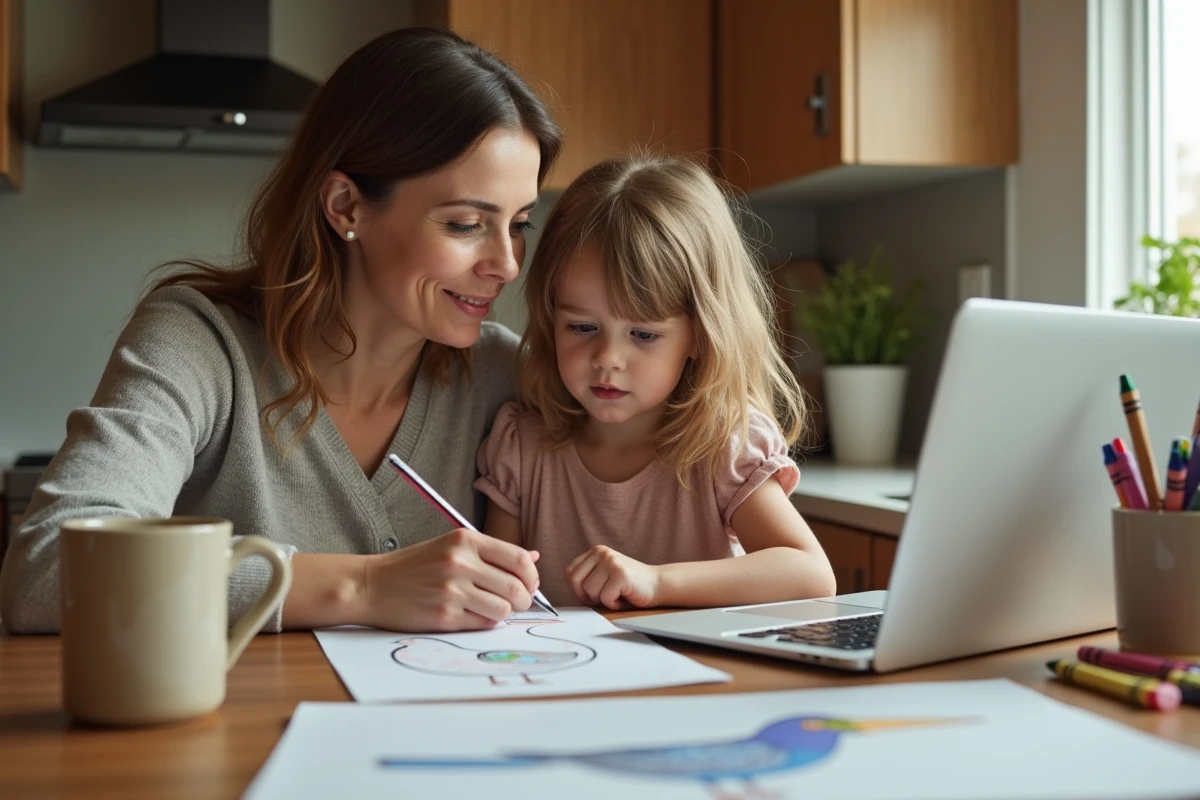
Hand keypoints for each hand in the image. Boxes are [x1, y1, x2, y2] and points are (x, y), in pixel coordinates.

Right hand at [361, 528, 540, 631]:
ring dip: (504, 613)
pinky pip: (482, 624)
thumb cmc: (413, 566)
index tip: (529, 583)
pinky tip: (471, 615)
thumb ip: (492, 552)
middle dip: (524, 599)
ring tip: (491, 609)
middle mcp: (460, 563)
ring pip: (503, 609)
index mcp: (465, 540)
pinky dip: (483, 622)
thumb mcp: (451, 546)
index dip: (531, 575)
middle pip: (516, 587)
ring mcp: (451, 590)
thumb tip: (533, 556)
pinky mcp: (443, 616)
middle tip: (517, 602)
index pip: (518, 559)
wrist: (371, 585)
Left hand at [565, 545, 660, 609]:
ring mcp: (611, 562)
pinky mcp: (621, 574)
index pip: (570, 574)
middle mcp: (602, 552)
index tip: (594, 594)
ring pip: (590, 592)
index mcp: (595, 551)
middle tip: (605, 596)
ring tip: (617, 594)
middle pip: (576, 583)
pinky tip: (625, 597)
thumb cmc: (628, 587)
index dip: (579, 590)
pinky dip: (614, 604)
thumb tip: (569, 591)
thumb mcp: (603, 576)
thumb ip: (586, 579)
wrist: (658, 584)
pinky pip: (605, 598)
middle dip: (588, 596)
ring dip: (603, 600)